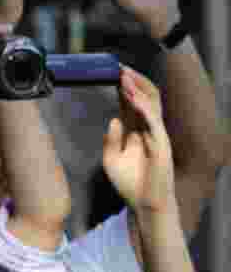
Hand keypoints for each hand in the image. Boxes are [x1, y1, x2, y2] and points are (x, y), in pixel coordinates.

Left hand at [102, 65, 175, 214]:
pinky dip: (142, 107)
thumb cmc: (129, 183)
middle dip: (132, 80)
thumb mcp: (111, 159)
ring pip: (151, 104)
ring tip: (123, 75)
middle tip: (116, 66)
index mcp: (136, 131)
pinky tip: (130, 96)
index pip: (131, 102)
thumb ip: (111, 139)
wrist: (143, 205)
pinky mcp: (162, 145)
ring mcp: (157, 135)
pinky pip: (153, 121)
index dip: (122, 87)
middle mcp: (148, 129)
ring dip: (137, 88)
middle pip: (144, 97)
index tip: (108, 72)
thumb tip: (113, 119)